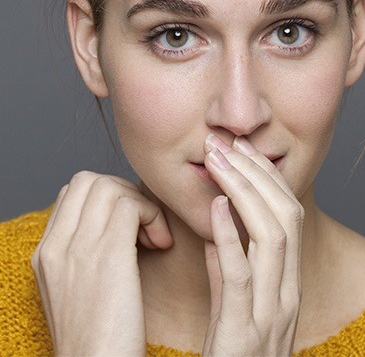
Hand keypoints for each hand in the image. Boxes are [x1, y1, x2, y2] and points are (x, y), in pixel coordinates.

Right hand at [31, 171, 172, 356]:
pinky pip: (131, 205)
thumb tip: (112, 225)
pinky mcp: (108, 255)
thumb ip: (82, 254)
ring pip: (110, 186)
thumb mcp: (75, 292)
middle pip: (89, 180)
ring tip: (153, 237)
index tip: (128, 224)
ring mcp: (78, 248)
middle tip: (143, 225)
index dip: (107, 197)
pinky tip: (162, 245)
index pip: (73, 193)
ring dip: (141, 204)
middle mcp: (56, 245)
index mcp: (46, 253)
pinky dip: (153, 215)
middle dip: (124, 192)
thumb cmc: (98, 339)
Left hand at [202, 135, 303, 356]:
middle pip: (286, 216)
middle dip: (257, 173)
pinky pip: (240, 276)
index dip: (267, 177)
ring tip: (218, 163)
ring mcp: (270, 312)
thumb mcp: (234, 307)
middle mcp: (287, 291)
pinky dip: (228, 236)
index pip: (289, 214)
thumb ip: (228, 268)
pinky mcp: (243, 331)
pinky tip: (214, 207)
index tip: (242, 148)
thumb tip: (218, 227)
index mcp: (286, 282)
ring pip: (272, 237)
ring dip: (244, 193)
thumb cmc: (230, 355)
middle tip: (227, 143)